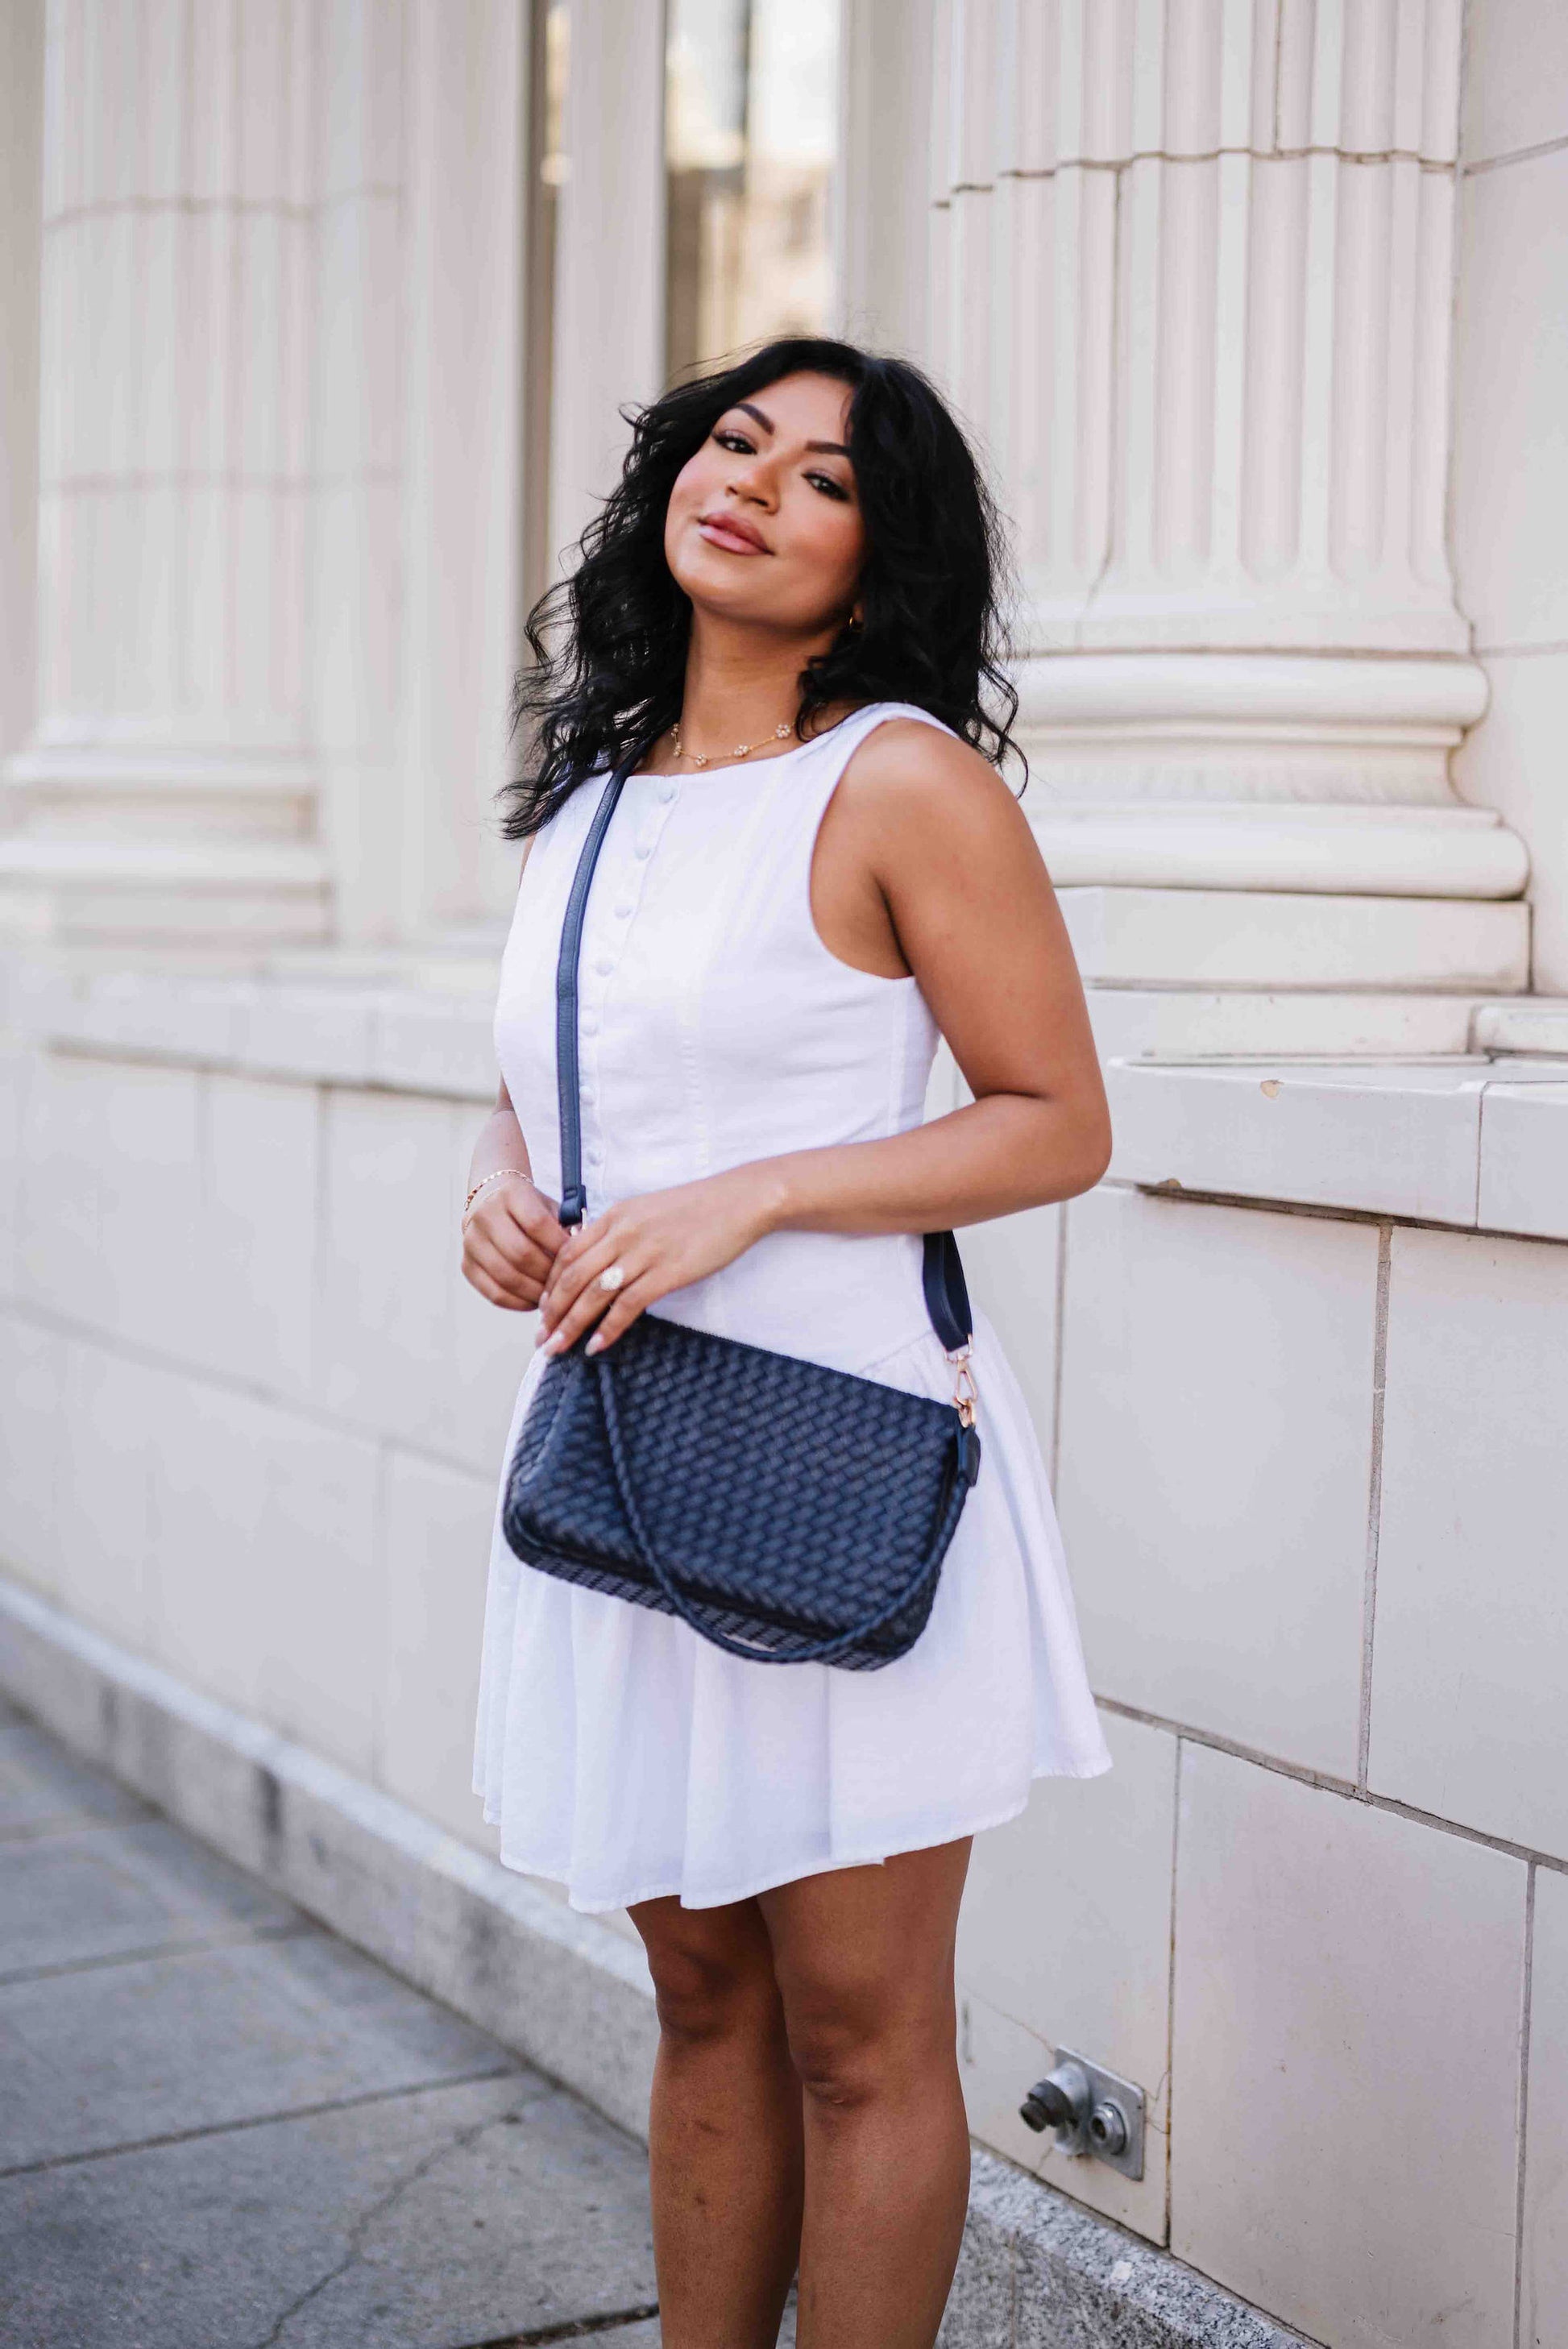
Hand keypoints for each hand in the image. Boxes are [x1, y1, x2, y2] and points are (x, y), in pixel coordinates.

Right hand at [461, 1174, 566, 1311]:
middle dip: (547, 1273)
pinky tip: (534, 1301)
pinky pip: (494, 1292)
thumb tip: (580, 1261)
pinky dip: (518, 1302)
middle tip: (565, 1284)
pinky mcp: (466, 1265)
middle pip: (520, 1253)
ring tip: (552, 1296)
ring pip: (506, 1276)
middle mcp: (485, 1216)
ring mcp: (471, 1241)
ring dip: (535, 1292)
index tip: (576, 1260)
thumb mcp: (549, 1207)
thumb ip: (565, 1229)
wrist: (491, 1201)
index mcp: (510, 1194)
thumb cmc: (530, 1209)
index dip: (559, 1245)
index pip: (537, 1224)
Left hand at [535, 1166, 778, 1355]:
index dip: (550, 1286)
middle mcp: (622, 1233)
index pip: (567, 1254)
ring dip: (571, 1326)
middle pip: (572, 1277)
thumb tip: (601, 1263)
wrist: (739, 1201)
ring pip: (593, 1294)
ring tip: (558, 1349)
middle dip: (552, 1312)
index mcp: (614, 1216)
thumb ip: (621, 1233)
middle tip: (542, 1339)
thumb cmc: (698, 1208)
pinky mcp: (667, 1272)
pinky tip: (597, 1346)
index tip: (543, 1310)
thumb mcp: (648, 1210)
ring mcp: (644, 1253)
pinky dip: (609, 1329)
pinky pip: (628, 1306)